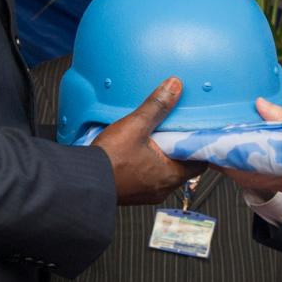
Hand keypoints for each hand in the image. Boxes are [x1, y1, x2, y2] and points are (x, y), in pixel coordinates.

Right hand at [93, 77, 204, 204]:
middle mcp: (161, 188)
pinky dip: (145, 165)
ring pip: (163, 173)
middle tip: (172, 132)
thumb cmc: (109, 160)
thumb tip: (173, 88)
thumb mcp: (135, 126)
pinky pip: (146, 177)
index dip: (197, 146)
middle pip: (181, 166)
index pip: (199, 162)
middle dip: (177, 149)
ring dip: (160, 158)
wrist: (82, 180)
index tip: (194, 133)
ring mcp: (146, 193)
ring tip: (152, 140)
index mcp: (170, 175)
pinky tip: (134, 152)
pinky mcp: (132, 193)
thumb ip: (157, 106)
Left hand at [217, 97, 281, 198]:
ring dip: (243, 166)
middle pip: (244, 176)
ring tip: (236, 149)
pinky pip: (271, 181)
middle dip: (229, 162)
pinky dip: (260, 170)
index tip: (210, 146)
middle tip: (218, 145)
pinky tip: (261, 156)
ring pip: (257, 180)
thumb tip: (259, 105)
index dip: (222, 158)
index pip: (240, 168)